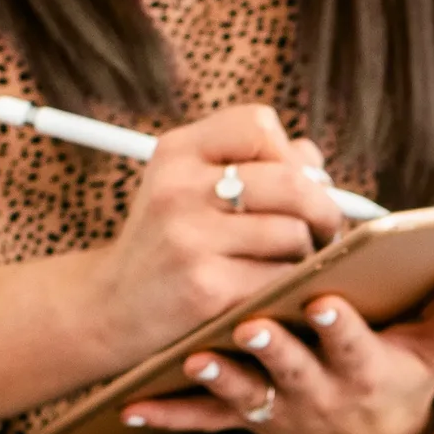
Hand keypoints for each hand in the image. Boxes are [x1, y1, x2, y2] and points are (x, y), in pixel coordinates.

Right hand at [0, 103, 360, 426]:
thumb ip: (252, 165)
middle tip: (324, 228)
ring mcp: (191, 240)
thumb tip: (318, 167)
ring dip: (307, 253)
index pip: (260, 125)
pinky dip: (290, 286)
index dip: (291, 153)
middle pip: (292, 180)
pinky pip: (281, 280)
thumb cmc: (167, 244)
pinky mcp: (207, 290)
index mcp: (176, 151)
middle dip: (322, 207)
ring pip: (294, 233)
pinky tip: (275, 290)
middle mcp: (180, 189)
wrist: (110, 309)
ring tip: (291, 262)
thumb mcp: (188, 188)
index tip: (294, 182)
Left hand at [121, 269, 433, 433]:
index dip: (340, 327)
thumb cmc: (402, 378)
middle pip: (293, 369)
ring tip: (191, 359)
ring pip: (246, 394)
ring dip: (218, 378)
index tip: (327, 299)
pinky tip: (131, 408)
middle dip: (273, 347)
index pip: (353, 346)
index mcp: (365, 371)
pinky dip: (169, 414)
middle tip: (250, 324)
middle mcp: (320, 395)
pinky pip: (205, 420)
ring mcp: (279, 409)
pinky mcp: (248, 419)